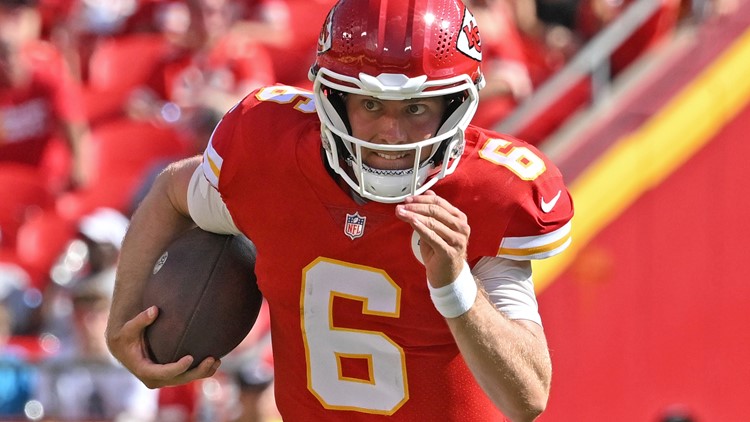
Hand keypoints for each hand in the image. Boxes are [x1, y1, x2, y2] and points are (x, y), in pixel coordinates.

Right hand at [106, 306, 220, 388]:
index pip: (164, 373)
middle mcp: (155, 379)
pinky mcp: (170, 375)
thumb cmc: (126, 336)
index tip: (190, 357)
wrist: (123, 348)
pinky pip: (187, 375)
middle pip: (180, 379)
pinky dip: (201, 370)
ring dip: (203, 372)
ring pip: (186, 379)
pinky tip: (215, 361)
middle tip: (212, 359)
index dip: (177, 367)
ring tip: (217, 360)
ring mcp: (164, 379)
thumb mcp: (129, 328)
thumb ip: (141, 320)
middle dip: (197, 371)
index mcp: (144, 370)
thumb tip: (154, 310)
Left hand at [395, 190, 469, 287]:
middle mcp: (461, 227)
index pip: (439, 202)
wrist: (448, 277)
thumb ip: (434, 212)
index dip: (422, 199)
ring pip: (433, 222)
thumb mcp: (437, 229)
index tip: (408, 199)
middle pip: (435, 211)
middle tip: (402, 206)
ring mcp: (457, 240)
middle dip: (415, 206)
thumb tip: (427, 193)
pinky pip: (432, 237)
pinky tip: (412, 222)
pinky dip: (421, 228)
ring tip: (401, 213)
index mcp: (459, 218)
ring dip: (414, 216)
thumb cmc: (441, 252)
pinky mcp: (449, 252)